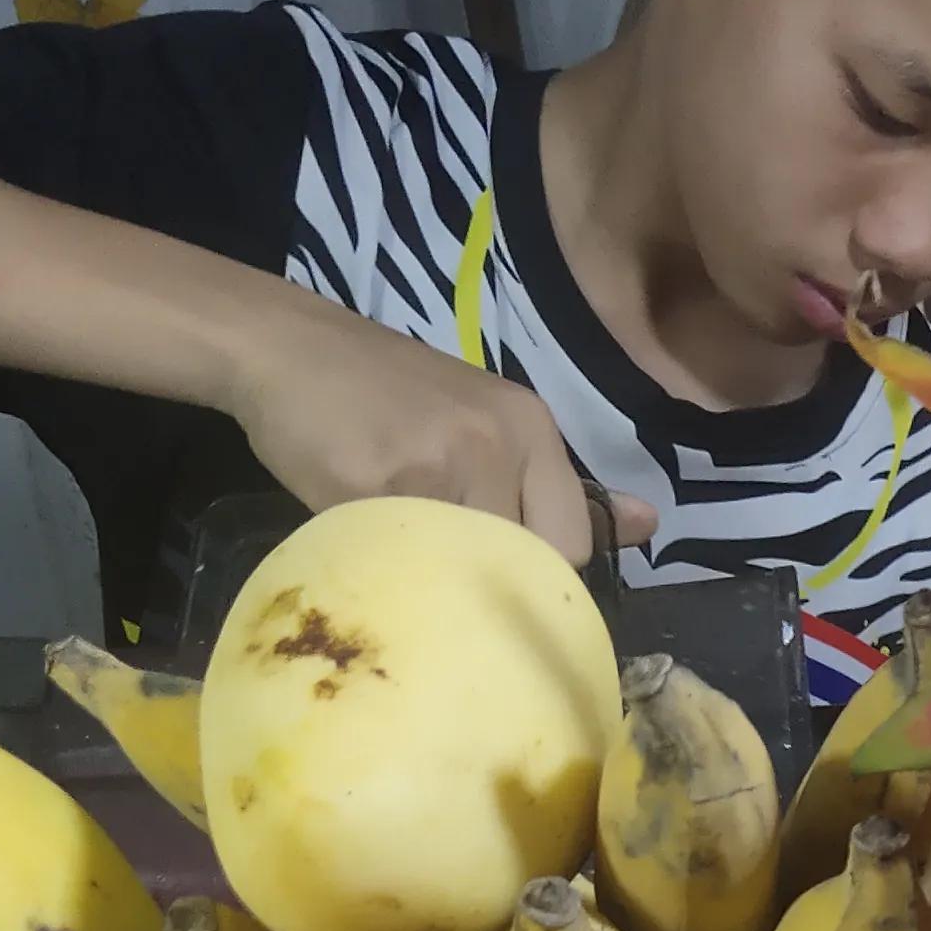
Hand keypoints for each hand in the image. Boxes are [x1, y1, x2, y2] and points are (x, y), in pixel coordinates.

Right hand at [223, 293, 658, 565]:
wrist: (283, 345)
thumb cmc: (385, 392)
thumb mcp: (487, 419)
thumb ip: (560, 483)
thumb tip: (648, 525)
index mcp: (530, 428)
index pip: (574, 543)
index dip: (542, 574)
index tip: (506, 581)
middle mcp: (496, 442)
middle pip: (525, 564)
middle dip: (493, 585)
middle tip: (451, 575)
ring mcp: (437, 463)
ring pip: (463, 570)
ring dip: (434, 577)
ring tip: (401, 549)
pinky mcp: (375, 484)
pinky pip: (398, 558)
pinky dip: (384, 563)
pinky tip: (359, 532)